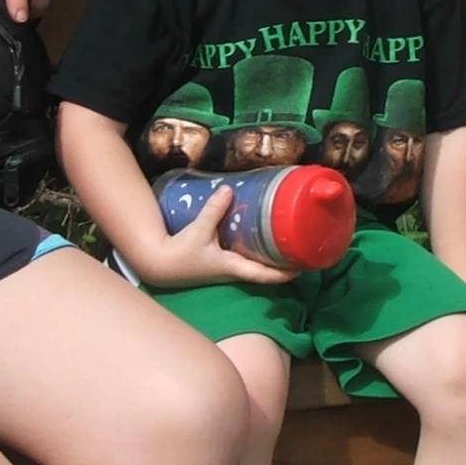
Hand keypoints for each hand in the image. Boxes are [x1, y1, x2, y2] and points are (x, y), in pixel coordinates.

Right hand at [133, 185, 298, 288]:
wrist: (160, 265)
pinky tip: (259, 236)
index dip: (286, 273)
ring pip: (256, 264)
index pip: (265, 275)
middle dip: (284, 262)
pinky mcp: (220, 262)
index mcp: (233, 268)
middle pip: (266, 270)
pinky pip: (244, 257)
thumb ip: (214, 210)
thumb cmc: (180, 254)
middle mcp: (234, 271)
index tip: (305, 267)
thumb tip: (229, 189)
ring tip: (287, 240)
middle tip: (302, 248)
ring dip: (271, 256)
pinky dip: (255, 249)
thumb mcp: (198, 230)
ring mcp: (228, 268)